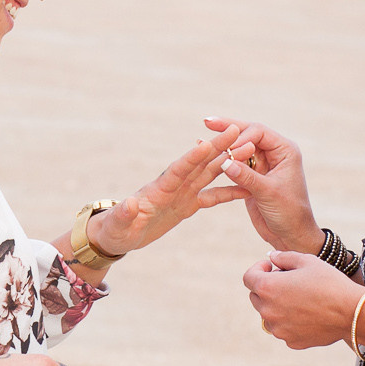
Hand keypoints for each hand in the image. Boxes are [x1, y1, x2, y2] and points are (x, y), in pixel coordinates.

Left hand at [85, 121, 265, 256]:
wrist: (117, 235)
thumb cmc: (114, 229)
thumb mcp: (118, 226)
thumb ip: (125, 214)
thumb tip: (130, 203)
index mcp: (158, 189)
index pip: (178, 170)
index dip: (192, 157)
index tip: (207, 143)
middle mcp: (173, 186)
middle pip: (199, 164)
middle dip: (217, 147)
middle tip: (237, 130)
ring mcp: (182, 194)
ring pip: (209, 174)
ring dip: (228, 162)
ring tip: (249, 149)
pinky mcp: (187, 205)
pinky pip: (212, 196)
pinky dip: (229, 191)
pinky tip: (248, 188)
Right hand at [202, 118, 320, 253]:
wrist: (291, 235)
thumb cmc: (289, 213)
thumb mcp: (268, 193)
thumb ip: (247, 176)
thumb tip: (224, 161)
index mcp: (285, 151)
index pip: (259, 132)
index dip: (241, 136)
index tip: (227, 148)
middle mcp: (274, 153)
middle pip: (248, 134)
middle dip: (228, 129)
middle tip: (207, 121)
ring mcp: (262, 164)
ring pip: (239, 148)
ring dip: (222, 145)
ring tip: (201, 140)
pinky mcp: (251, 177)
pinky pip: (235, 164)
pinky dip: (222, 161)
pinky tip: (206, 156)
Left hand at [243, 250, 364, 349]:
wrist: (351, 312)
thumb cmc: (329, 282)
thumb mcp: (307, 261)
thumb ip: (283, 257)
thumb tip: (271, 257)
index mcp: (268, 288)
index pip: (248, 277)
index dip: (258, 269)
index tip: (272, 267)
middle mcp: (268, 311)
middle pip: (256, 297)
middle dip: (267, 287)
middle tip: (289, 281)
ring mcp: (278, 329)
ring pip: (269, 315)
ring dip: (277, 305)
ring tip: (300, 298)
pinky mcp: (291, 341)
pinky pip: (283, 329)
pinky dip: (290, 321)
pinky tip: (308, 314)